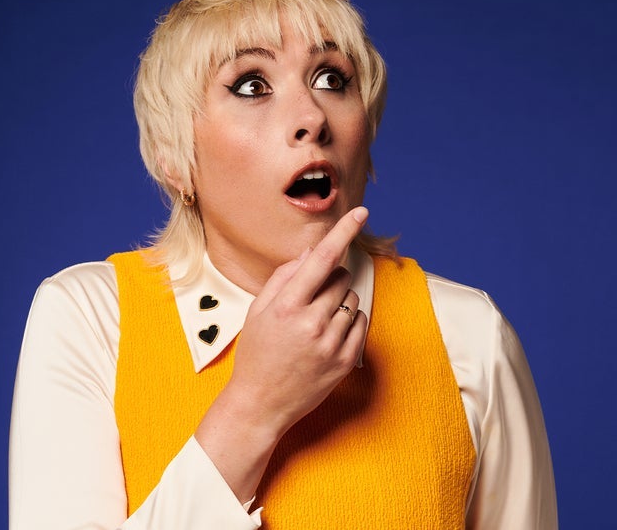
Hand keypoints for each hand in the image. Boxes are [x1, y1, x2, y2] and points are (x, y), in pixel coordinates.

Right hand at [195, 207, 370, 500]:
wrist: (260, 404)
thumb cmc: (257, 353)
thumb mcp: (258, 311)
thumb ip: (283, 278)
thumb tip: (310, 253)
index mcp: (286, 306)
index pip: (321, 259)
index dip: (342, 232)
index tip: (360, 212)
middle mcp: (311, 323)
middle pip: (340, 278)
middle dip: (329, 280)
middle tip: (310, 299)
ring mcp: (331, 344)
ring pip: (352, 300)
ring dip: (339, 302)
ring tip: (315, 322)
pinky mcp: (345, 361)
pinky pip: (360, 324)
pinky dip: (349, 322)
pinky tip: (327, 336)